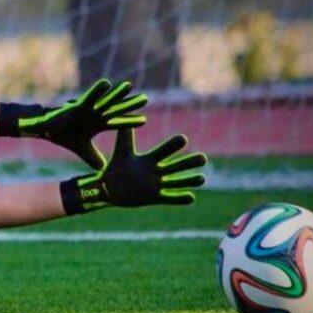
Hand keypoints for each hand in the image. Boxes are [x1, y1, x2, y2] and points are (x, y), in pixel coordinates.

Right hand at [5, 79, 147, 168]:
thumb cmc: (65, 135)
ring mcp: (88, 109)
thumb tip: (102, 170)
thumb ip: (93, 157)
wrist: (47, 129)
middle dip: (130, 104)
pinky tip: (107, 84)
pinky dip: (98, 91)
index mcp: (98, 124)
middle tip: (145, 99)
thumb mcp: (82, 149)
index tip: (144, 120)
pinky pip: (89, 97)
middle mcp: (96, 114)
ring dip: (117, 94)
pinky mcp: (77, 105)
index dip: (130, 121)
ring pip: (106, 100)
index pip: (118, 123)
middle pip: (116, 109)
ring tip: (129, 86)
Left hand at [61, 128, 207, 212]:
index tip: (183, 139)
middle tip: (203, 158)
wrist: (110, 189)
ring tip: (202, 178)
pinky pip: (170, 199)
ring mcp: (157, 185)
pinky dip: (180, 198)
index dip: (172, 146)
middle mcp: (156, 172)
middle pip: (175, 166)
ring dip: (189, 180)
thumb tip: (124, 114)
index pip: (163, 151)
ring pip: (177, 182)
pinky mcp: (155, 198)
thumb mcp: (121, 152)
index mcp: (149, 160)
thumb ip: (124, 136)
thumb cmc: (116, 168)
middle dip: (188, 163)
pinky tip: (191, 197)